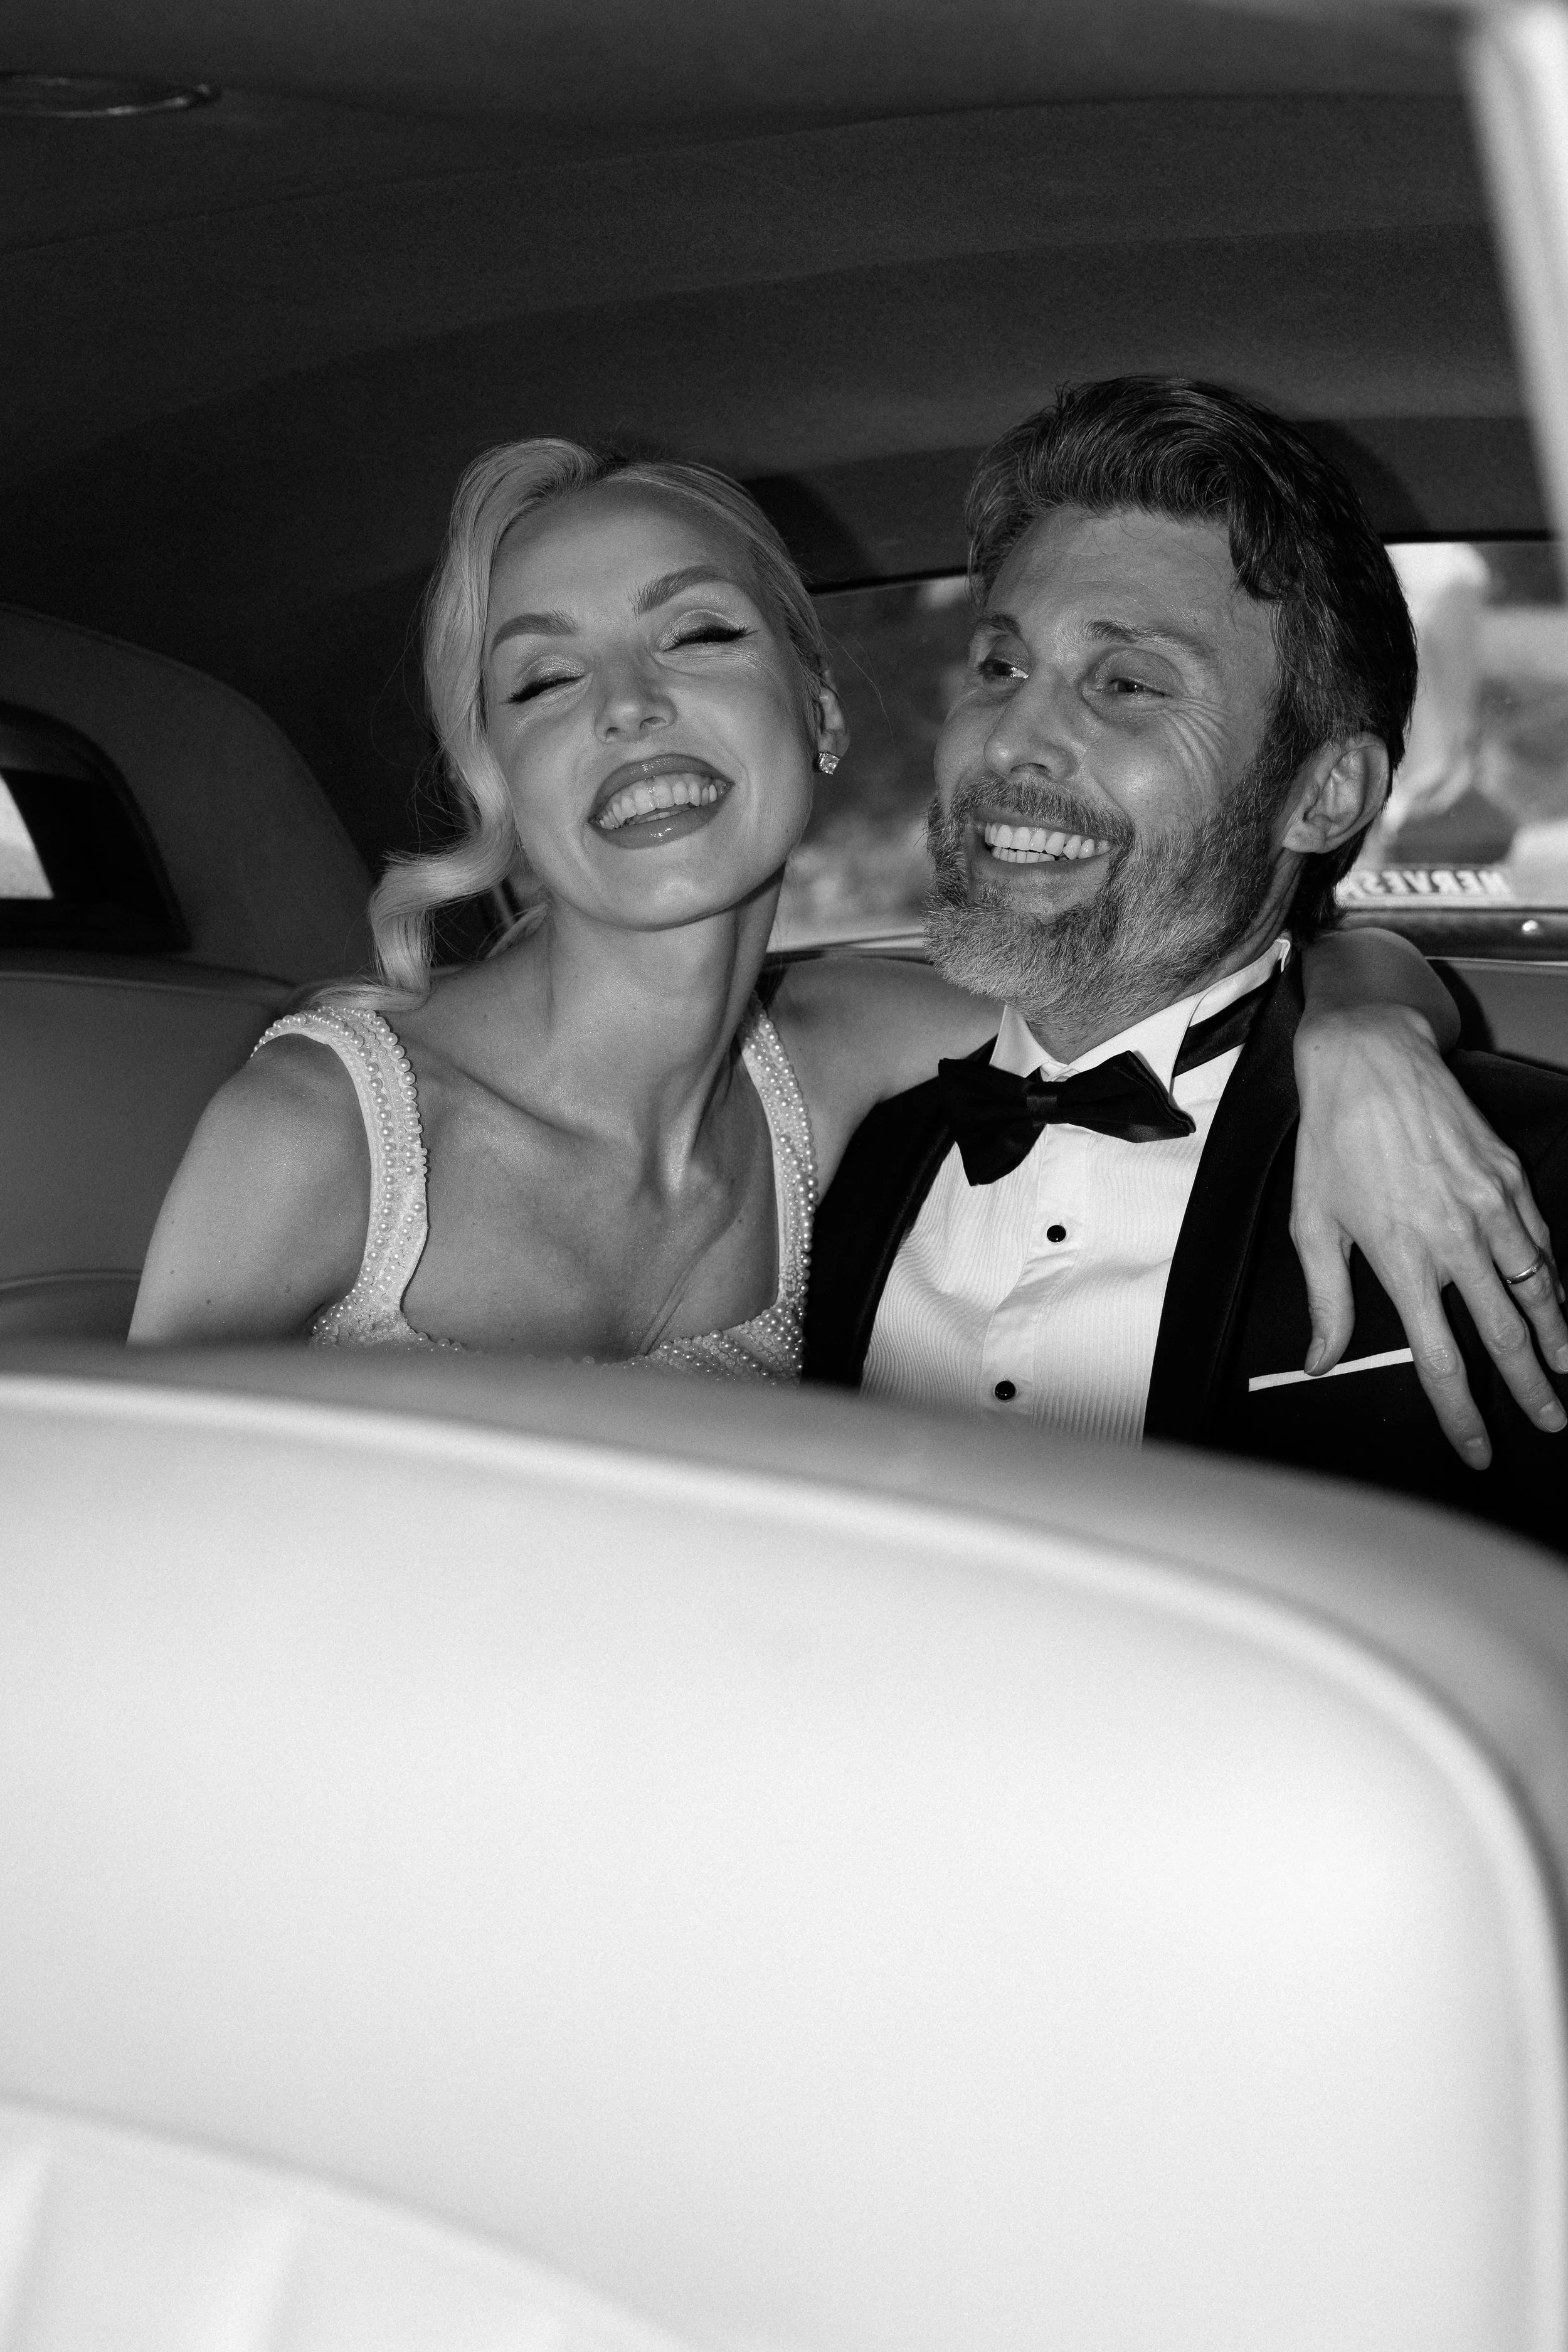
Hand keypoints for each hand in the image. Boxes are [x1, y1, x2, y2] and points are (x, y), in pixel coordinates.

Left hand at [1290, 1002, 1567, 1467]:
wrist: (1370, 1060)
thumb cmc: (1331, 1143)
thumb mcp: (1311, 1224)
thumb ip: (1326, 1302)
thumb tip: (1320, 1362)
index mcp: (1401, 1260)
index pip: (1439, 1359)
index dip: (1461, 1414)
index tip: (1478, 1449)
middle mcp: (1453, 1239)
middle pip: (1502, 1335)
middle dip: (1529, 1389)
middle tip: (1549, 1423)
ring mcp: (1489, 1207)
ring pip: (1536, 1290)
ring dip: (1556, 1339)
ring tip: (1567, 1374)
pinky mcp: (1509, 1178)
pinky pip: (1542, 1243)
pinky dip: (1555, 1281)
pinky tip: (1558, 1304)